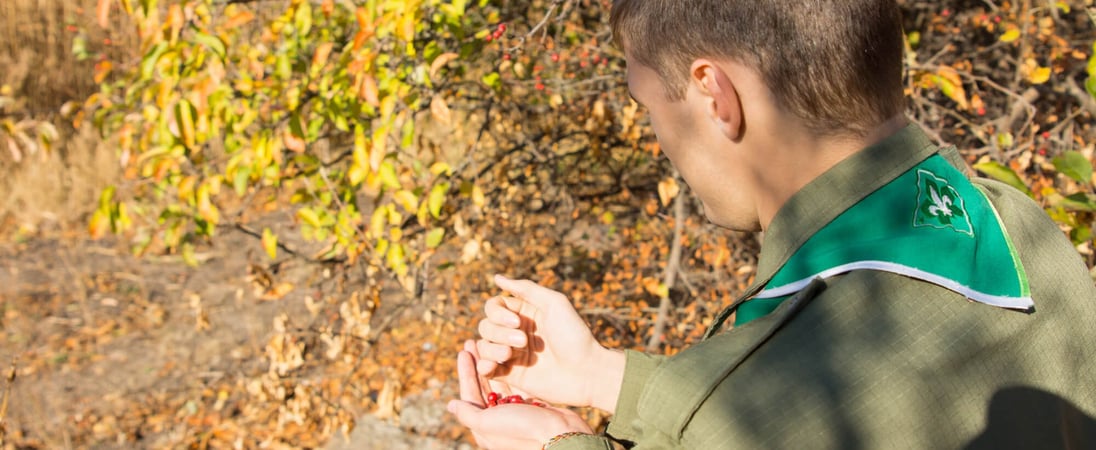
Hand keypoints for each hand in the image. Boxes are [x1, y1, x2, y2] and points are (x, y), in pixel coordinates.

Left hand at [448, 340, 591, 449]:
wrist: (560, 436)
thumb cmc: (523, 430)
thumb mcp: (489, 422)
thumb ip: (468, 414)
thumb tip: (450, 405)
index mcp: (485, 427)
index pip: (470, 394)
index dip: (465, 372)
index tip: (463, 351)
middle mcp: (498, 419)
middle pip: (484, 387)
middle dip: (478, 363)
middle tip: (474, 342)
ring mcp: (515, 412)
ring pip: (500, 382)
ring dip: (494, 364)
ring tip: (490, 343)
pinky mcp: (531, 405)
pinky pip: (516, 384)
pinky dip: (512, 370)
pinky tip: (509, 354)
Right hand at [475, 275, 624, 411]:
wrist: (587, 372)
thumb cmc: (574, 335)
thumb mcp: (554, 303)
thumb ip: (526, 288)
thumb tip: (496, 277)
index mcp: (524, 313)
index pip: (493, 306)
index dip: (497, 313)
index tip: (517, 322)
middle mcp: (515, 332)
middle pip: (486, 326)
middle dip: (499, 332)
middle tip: (523, 341)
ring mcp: (512, 355)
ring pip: (484, 346)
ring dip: (493, 349)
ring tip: (510, 356)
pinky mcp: (511, 375)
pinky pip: (485, 368)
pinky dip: (483, 366)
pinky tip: (490, 367)